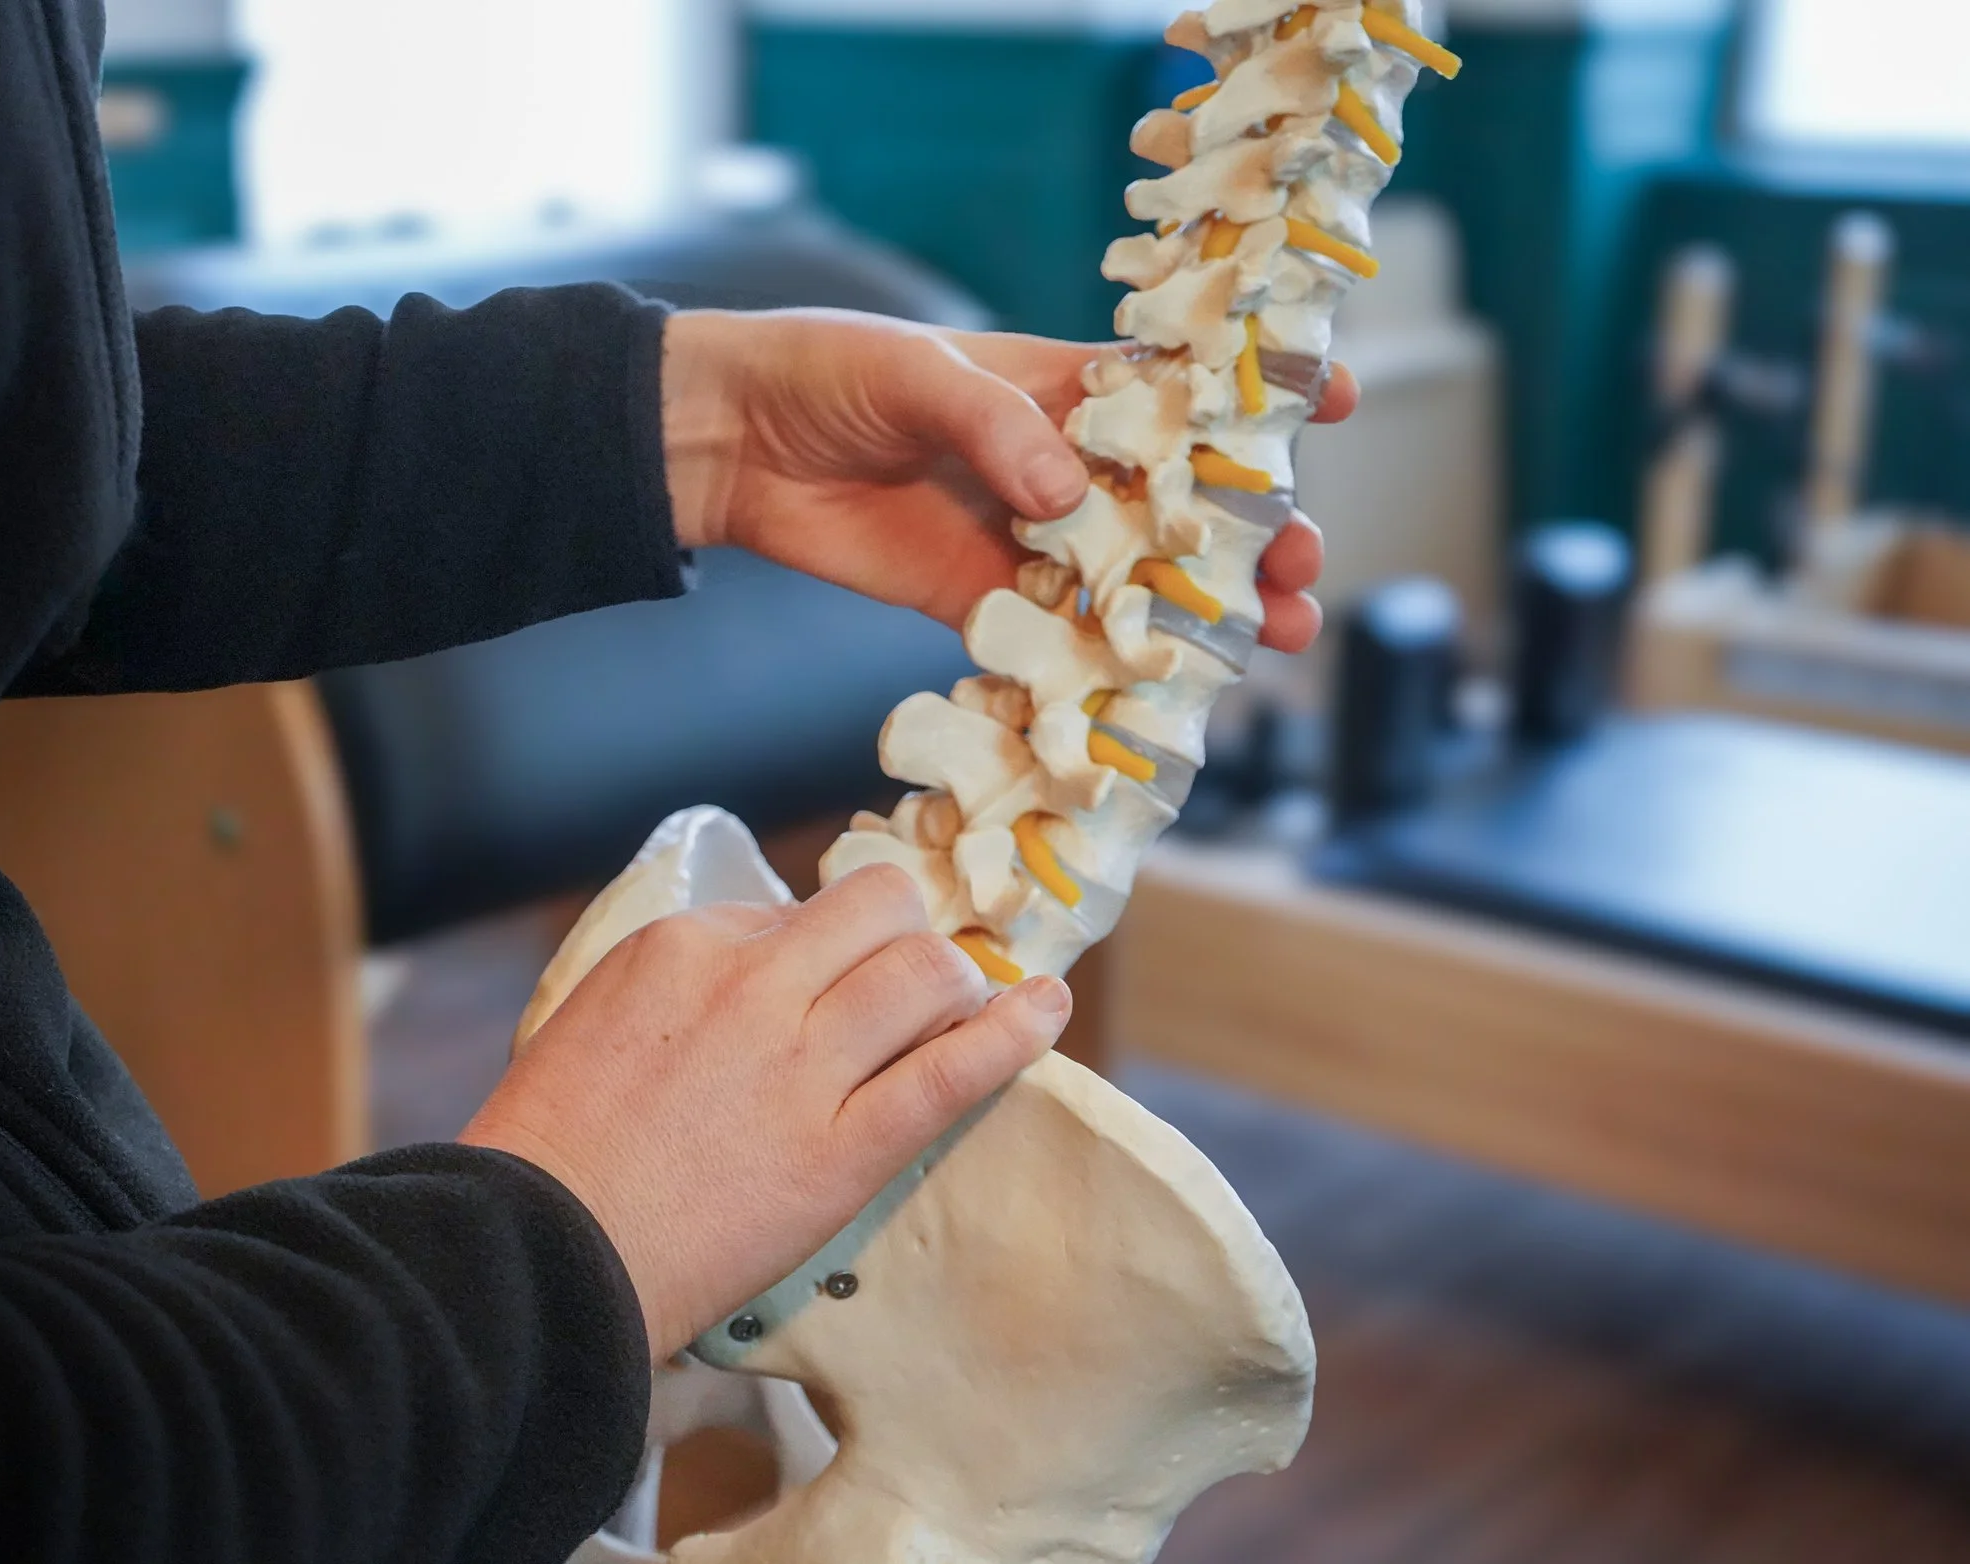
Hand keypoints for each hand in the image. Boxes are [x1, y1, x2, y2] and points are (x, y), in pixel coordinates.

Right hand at [460, 866, 1072, 1360]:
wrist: (541, 1258)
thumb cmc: (550, 1158)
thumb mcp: (595, 1024)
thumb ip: (680, 992)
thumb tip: (761, 974)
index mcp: (683, 947)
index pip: (796, 913)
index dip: (827, 949)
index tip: (835, 984)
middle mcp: (754, 984)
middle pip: (880, 914)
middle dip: (906, 940)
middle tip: (910, 986)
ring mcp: (804, 1064)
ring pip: (928, 974)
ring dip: (956, 987)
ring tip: (964, 1012)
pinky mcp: (845, 1147)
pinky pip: (955, 1068)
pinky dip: (1015, 1031)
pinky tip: (1045, 1008)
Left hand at [661, 309, 1359, 652]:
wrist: (730, 443)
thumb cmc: (824, 372)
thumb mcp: (914, 373)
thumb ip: (997, 423)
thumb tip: (1066, 494)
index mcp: (1062, 383)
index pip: (1180, 387)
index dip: (1255, 397)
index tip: (1331, 404)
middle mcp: (1061, 464)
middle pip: (1180, 501)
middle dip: (1252, 530)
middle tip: (1299, 567)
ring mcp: (1025, 539)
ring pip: (1136, 579)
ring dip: (1204, 609)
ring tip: (1271, 637)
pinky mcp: (977, 602)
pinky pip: (1056, 642)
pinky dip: (1107, 669)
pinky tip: (1159, 694)